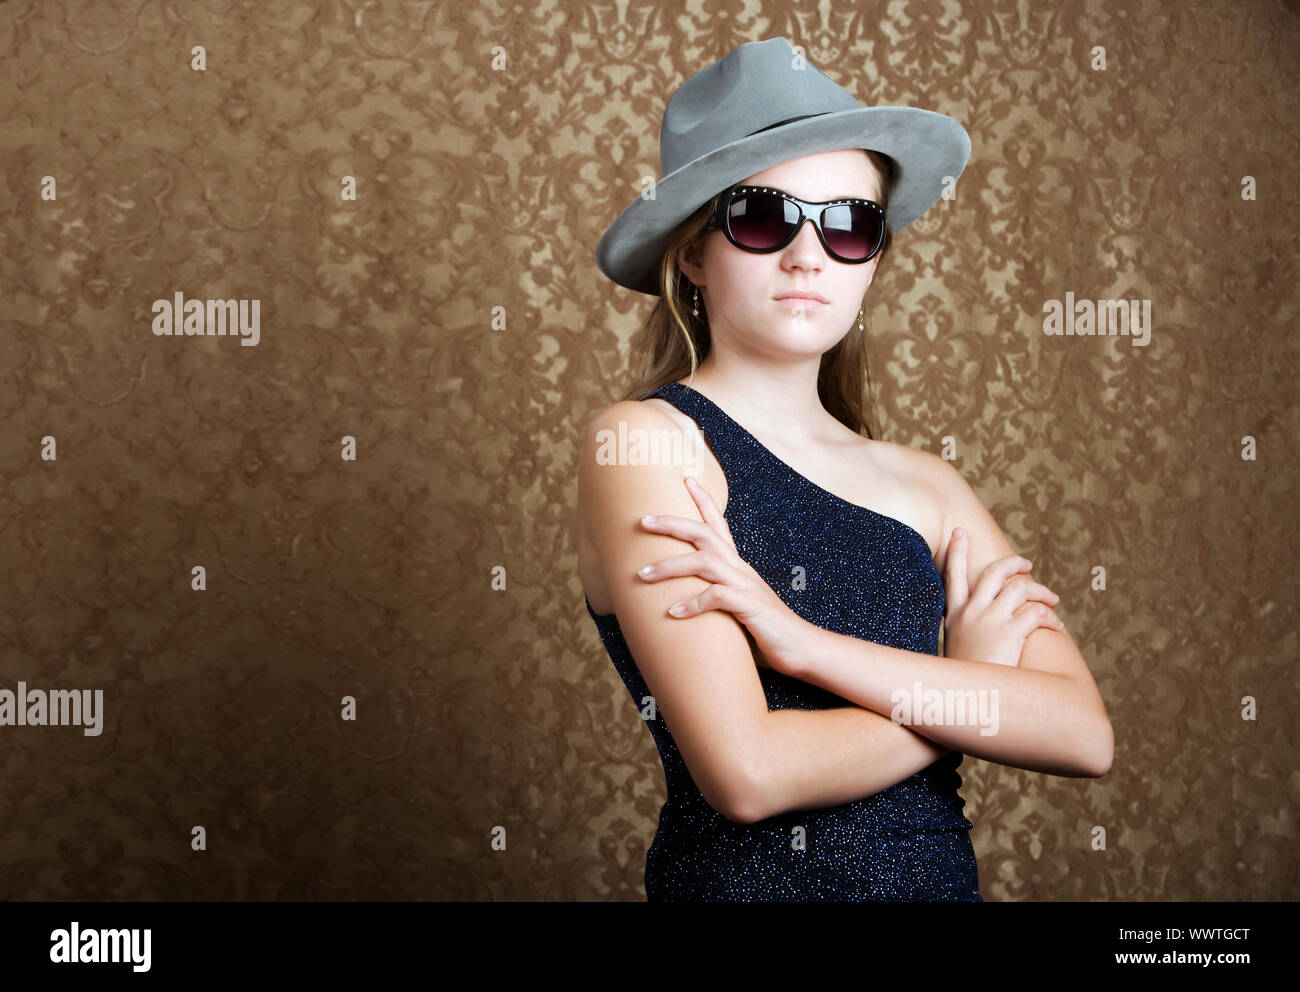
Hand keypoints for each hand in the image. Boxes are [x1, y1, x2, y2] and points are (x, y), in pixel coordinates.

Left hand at [637, 475, 811, 674]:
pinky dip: (692, 603)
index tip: (686, 479)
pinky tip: (673, 612)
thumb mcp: (736, 606)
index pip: (719, 525)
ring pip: (704, 562)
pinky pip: (716, 597)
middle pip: (704, 533)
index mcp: (738, 566)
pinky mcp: (749, 606)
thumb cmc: (765, 629)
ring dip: (670, 566)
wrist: (802, 648)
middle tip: (642, 520)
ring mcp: (745, 586)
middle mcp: (740, 569)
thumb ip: (715, 597)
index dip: (704, 500)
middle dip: (672, 523)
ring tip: (643, 574)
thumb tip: (682, 601)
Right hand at [943, 527, 1063, 667]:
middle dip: (1014, 563)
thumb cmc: (964, 680)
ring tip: (1053, 600)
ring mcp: (989, 621)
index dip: (957, 551)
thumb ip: (967, 631)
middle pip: (994, 572)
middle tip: (1027, 565)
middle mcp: (970, 613)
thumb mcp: (955, 651)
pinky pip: (1037, 613)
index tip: (960, 532)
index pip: (953, 575)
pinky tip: (1057, 627)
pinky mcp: (1009, 633)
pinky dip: (1051, 617)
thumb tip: (984, 626)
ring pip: (1020, 587)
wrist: (965, 702)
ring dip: (1041, 591)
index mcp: (954, 616)